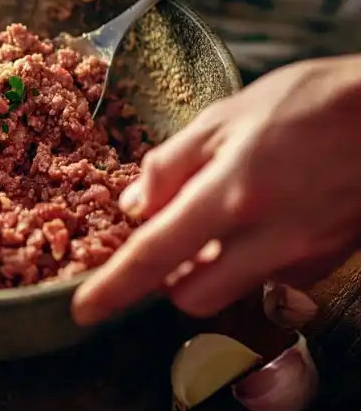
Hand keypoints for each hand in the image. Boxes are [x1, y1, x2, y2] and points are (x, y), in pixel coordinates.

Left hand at [73, 56, 360, 324]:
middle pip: (193, 297)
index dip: (114, 287)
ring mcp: (302, 255)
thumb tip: (135, 206)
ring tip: (213, 226)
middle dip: (168, 281)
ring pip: (234, 293)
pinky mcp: (327, 260)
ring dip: (208, 273)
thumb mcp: (224, 117)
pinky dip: (250, 264)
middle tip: (168, 241)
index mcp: (230, 194)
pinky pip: (274, 282)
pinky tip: (257, 225)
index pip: (155, 256)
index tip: (84, 308)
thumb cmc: (308, 102)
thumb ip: (170, 164)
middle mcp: (266, 237)